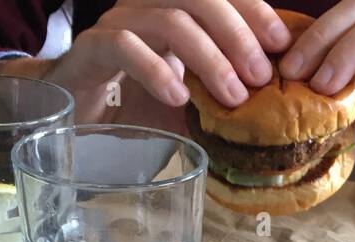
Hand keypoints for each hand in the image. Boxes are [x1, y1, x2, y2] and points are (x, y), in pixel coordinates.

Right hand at [18, 0, 293, 126]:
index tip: (281, 45)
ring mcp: (118, 23)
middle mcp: (147, 6)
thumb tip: (270, 113)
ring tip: (232, 96)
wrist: (73, 118)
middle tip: (261, 77)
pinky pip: (126, 47)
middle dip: (237, 34)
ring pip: (169, 19)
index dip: (254, 11)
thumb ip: (219, 96)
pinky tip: (178, 97)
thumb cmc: (135, 107)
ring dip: (208, 57)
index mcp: (174, 9)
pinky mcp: (92, 48)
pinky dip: (157, 70)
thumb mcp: (188, 100)